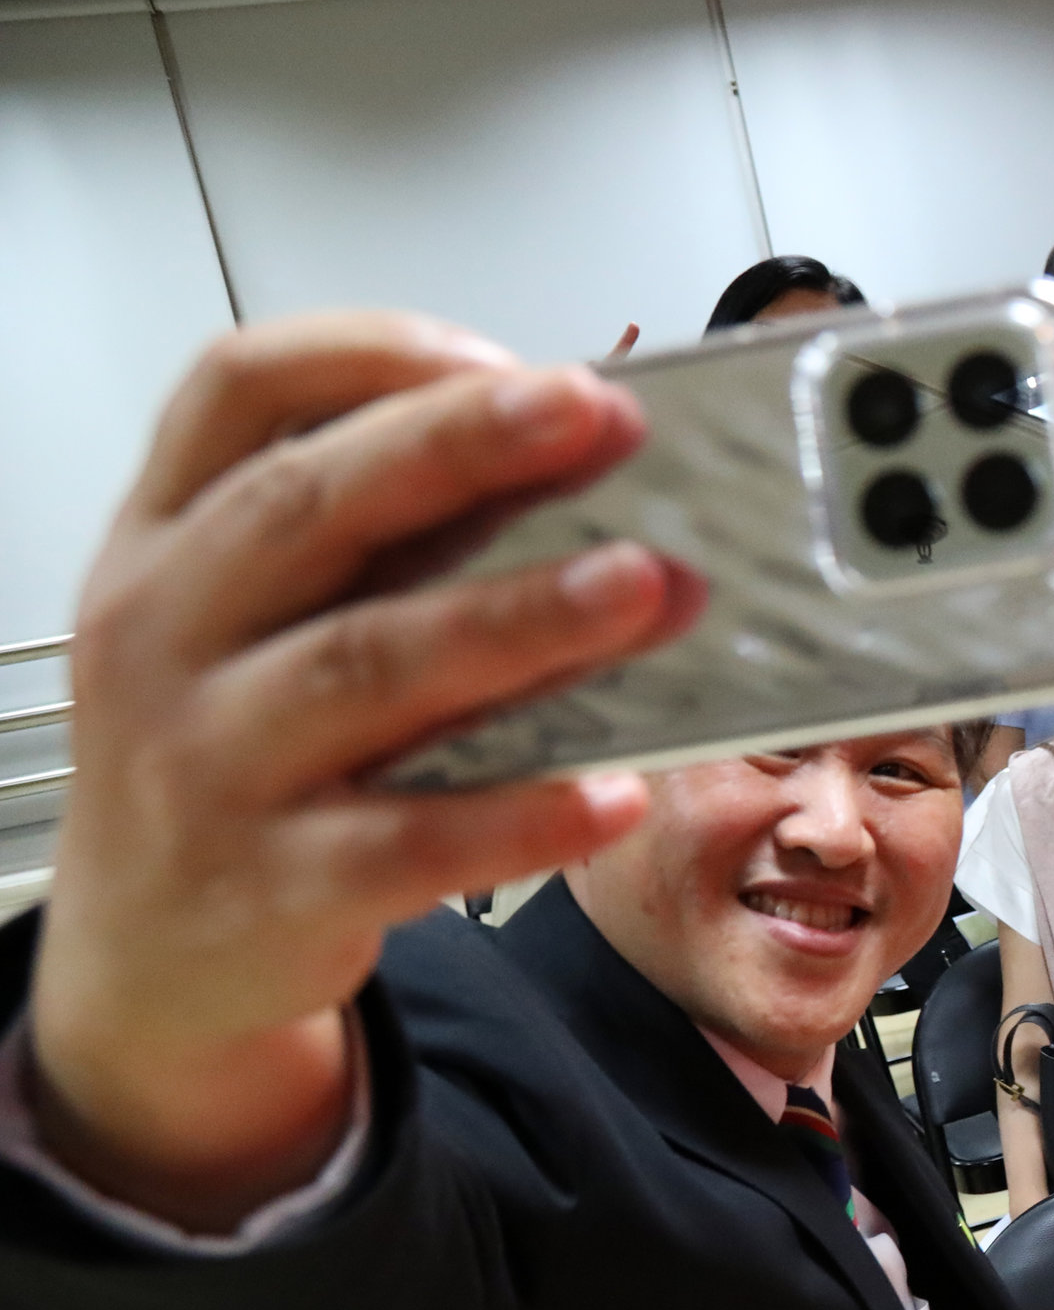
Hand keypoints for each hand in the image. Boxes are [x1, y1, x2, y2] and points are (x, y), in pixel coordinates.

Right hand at [28, 315, 694, 1229]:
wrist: (150, 955)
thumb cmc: (237, 749)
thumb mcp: (261, 623)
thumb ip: (388, 539)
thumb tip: (583, 454)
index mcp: (166, 538)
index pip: (235, 389)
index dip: (375, 354)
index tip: (516, 357)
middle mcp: (166, 633)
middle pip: (307, 508)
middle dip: (463, 448)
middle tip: (601, 416)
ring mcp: (209, 761)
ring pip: (367, 668)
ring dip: (520, 619)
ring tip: (647, 583)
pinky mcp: (277, 885)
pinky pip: (411, 842)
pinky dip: (520, 816)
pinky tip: (615, 792)